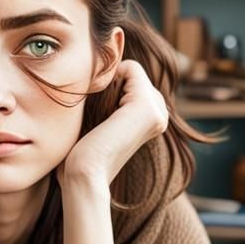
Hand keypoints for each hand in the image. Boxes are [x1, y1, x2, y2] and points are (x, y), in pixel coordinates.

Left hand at [56, 59, 168, 189]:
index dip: (111, 88)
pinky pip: (130, 68)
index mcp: (153, 121)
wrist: (85, 175)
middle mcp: (161, 116)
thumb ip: (112, 101)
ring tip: (101, 115)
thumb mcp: (103, 122)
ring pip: (131, 70)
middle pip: (134, 75)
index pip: (135, 82)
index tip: (99, 115)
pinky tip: (103, 107)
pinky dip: (111, 78)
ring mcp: (158, 112)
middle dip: (112, 83)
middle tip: (98, 116)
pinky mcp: (147, 107)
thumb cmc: (83, 155)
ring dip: (109, 83)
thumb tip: (104, 72)